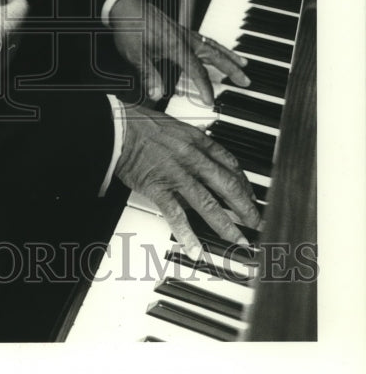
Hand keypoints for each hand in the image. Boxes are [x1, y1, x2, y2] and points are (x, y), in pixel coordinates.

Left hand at [109, 0, 249, 105]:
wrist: (125, 6)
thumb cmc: (130, 28)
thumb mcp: (135, 54)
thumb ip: (148, 74)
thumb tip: (157, 94)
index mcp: (176, 46)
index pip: (196, 71)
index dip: (205, 87)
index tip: (211, 102)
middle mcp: (184, 38)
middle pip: (214, 55)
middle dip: (231, 69)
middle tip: (246, 81)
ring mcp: (183, 32)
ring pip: (213, 45)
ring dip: (229, 55)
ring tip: (243, 64)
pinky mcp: (179, 30)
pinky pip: (204, 39)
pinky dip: (216, 46)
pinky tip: (218, 51)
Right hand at [114, 103, 261, 255]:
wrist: (117, 129)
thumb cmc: (139, 125)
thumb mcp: (175, 127)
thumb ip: (192, 142)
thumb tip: (203, 154)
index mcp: (197, 141)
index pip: (230, 164)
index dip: (244, 183)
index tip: (249, 195)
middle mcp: (192, 158)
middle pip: (228, 185)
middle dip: (246, 207)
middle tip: (256, 222)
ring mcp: (177, 175)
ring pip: (209, 204)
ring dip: (226, 225)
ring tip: (239, 240)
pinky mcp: (159, 188)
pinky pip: (176, 215)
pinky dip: (187, 234)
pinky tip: (196, 249)